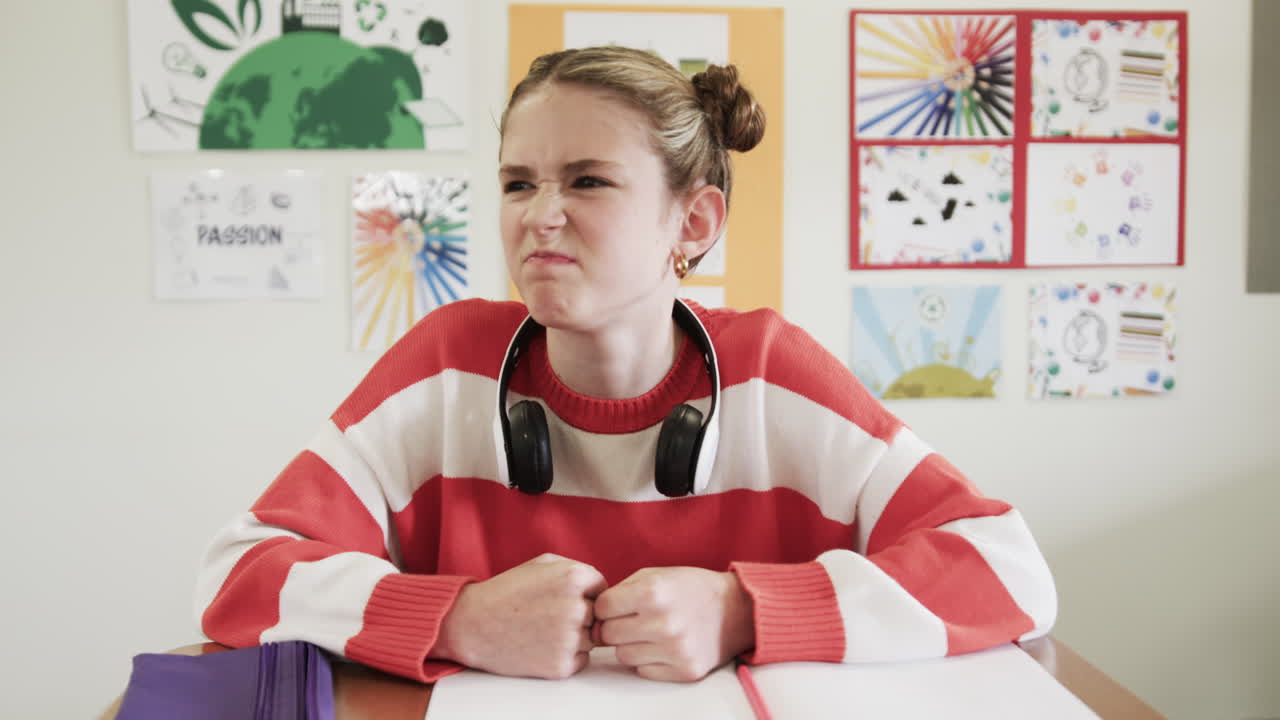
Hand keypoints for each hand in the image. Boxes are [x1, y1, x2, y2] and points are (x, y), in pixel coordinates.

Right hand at [430, 553, 606, 678]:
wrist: (473, 624)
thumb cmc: (507, 592)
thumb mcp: (542, 563)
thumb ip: (577, 570)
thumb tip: (604, 589)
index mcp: (574, 577)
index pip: (603, 588)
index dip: (586, 594)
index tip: (564, 598)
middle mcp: (576, 607)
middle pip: (598, 615)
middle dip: (581, 615)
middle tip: (549, 615)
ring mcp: (570, 638)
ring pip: (591, 638)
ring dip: (574, 636)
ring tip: (543, 629)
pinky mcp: (562, 665)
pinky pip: (581, 660)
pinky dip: (566, 655)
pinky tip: (541, 645)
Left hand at [593, 567, 754, 681]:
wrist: (735, 609)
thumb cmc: (689, 588)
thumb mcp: (655, 574)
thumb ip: (622, 591)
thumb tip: (595, 618)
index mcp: (653, 592)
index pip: (602, 608)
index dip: (607, 606)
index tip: (618, 605)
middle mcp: (663, 623)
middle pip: (609, 634)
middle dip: (615, 627)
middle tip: (632, 620)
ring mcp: (675, 650)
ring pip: (623, 656)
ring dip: (631, 645)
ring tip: (650, 632)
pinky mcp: (684, 671)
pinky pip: (643, 671)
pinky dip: (648, 660)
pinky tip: (664, 645)